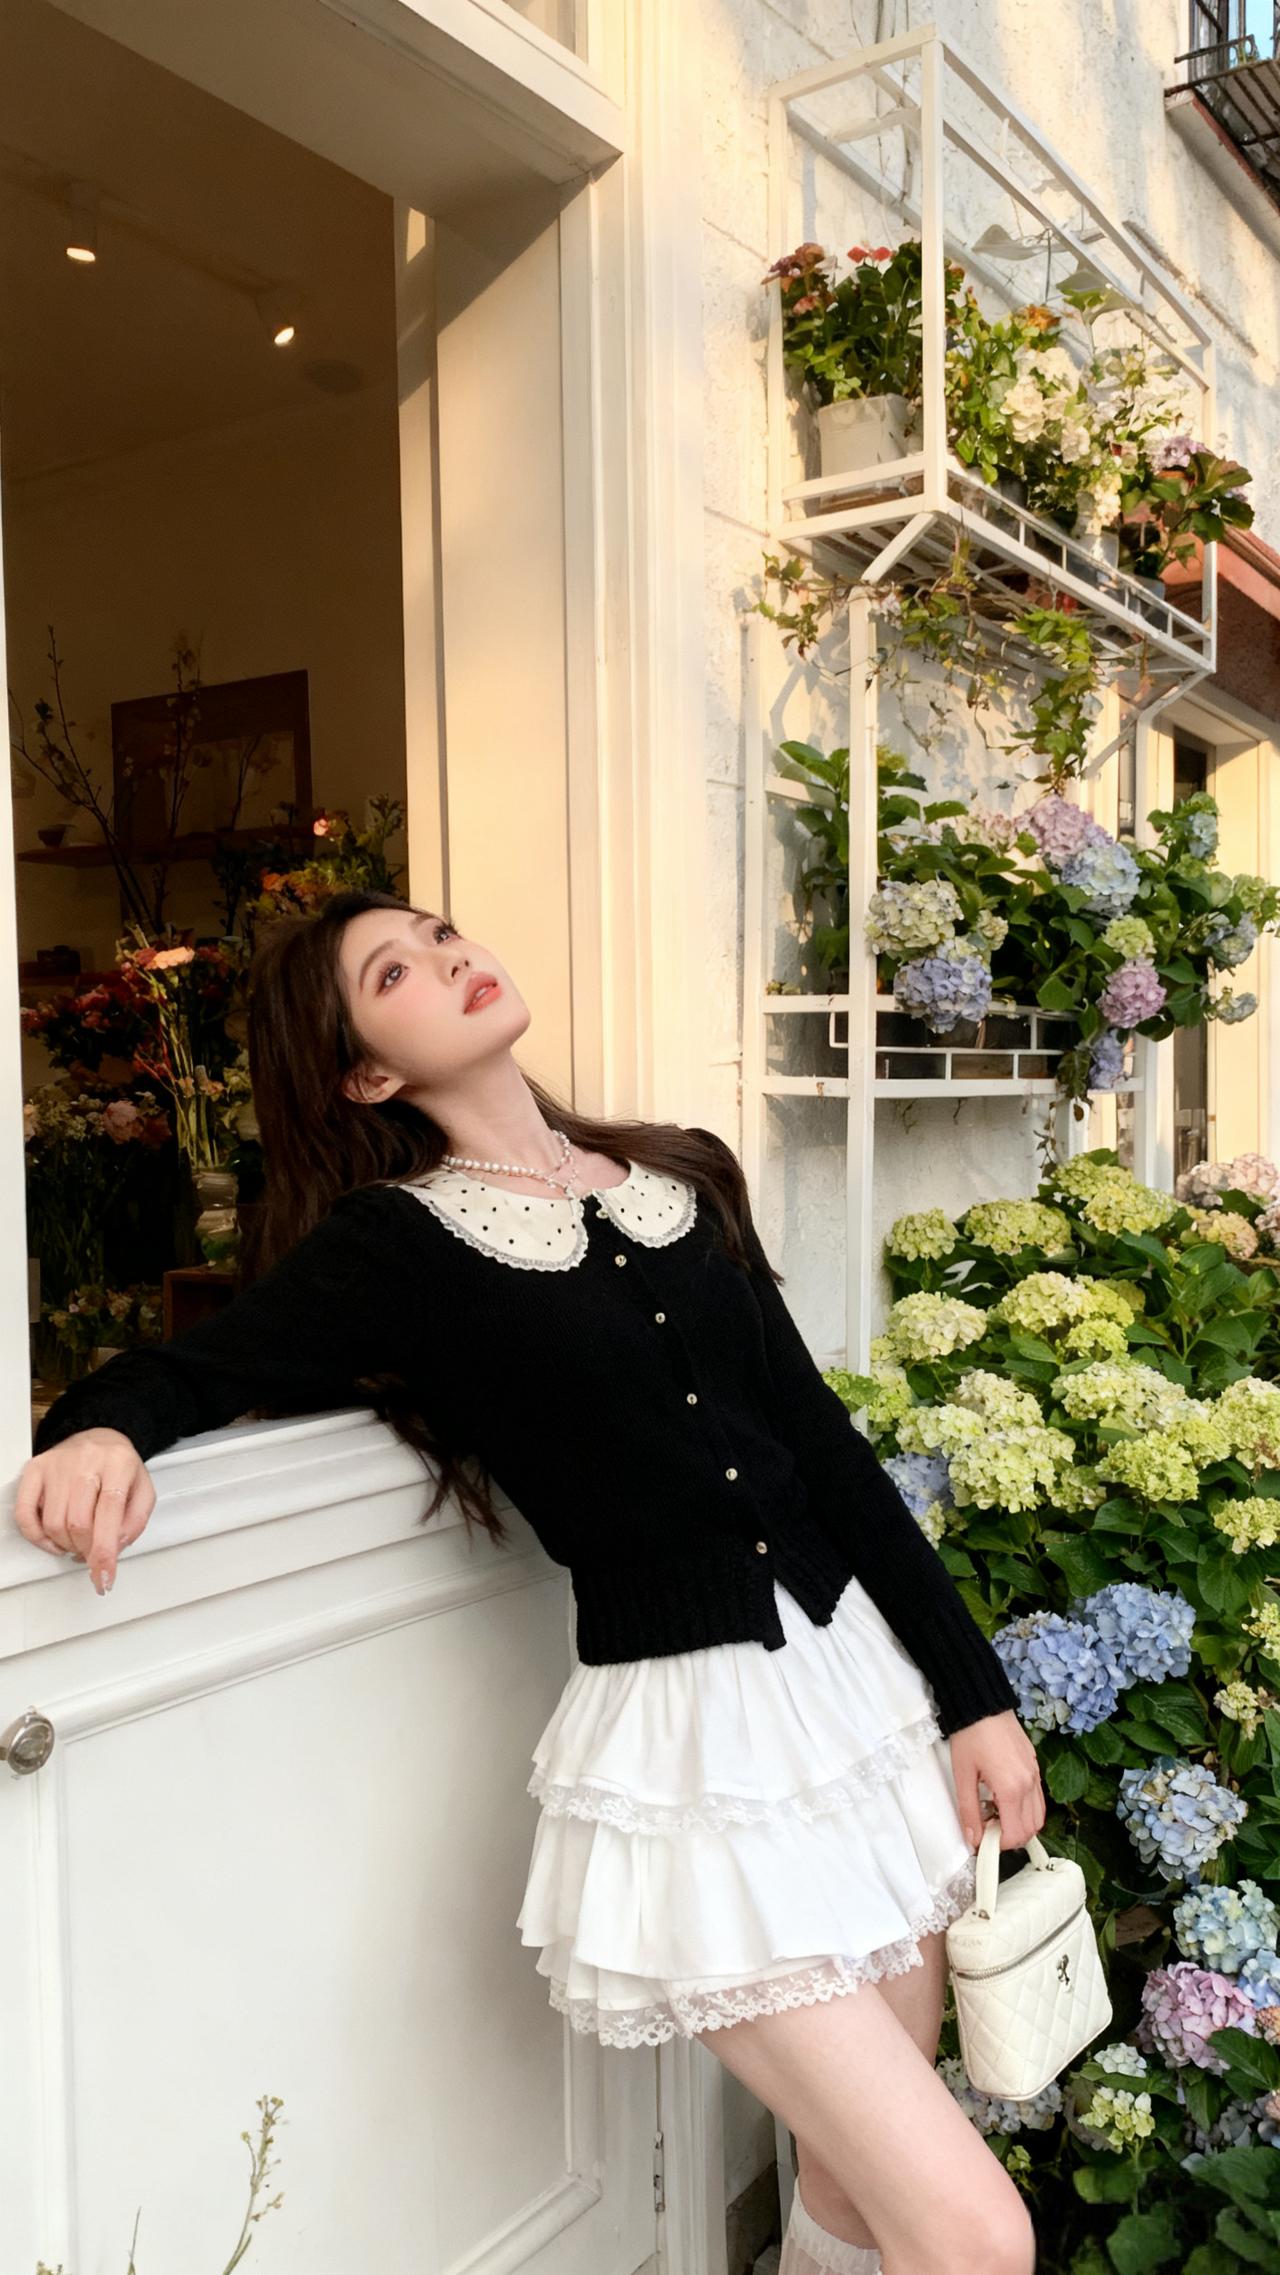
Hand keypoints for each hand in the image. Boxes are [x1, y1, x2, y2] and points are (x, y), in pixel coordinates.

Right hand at [13, 1427, 155, 1595]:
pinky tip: (52, 1540)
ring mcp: (57, 1465)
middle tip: (93, 1553)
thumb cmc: (119, 1467)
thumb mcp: (142, 1490)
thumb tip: (115, 1548)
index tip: (104, 1576)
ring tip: (77, 1542)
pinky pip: (25, 1513)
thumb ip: (135, 1522)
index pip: (110, 1512)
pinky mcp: (35, 1470)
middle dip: (87, 1550)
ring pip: (53, 1523)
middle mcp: (86, 1462)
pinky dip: (37, 1536)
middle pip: (79, 1523)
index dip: (105, 1551)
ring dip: (66, 1545)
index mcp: (118, 1464)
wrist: (98, 1437)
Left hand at [949, 1708, 1044, 1852]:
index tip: (982, 1839)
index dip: (998, 1844)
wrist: (983, 1705)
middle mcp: (1029, 1784)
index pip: (1014, 1834)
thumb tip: (973, 1838)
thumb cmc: (971, 1736)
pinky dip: (1026, 1810)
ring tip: (995, 1814)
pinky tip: (1005, 1801)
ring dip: (1020, 1825)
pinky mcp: (1035, 1767)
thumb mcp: (963, 1775)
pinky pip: (1039, 1800)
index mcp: (1011, 1788)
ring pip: (1038, 1817)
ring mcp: (1035, 1775)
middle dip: (1009, 1837)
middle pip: (1030, 1830)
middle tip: (987, 1827)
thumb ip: (968, 1811)